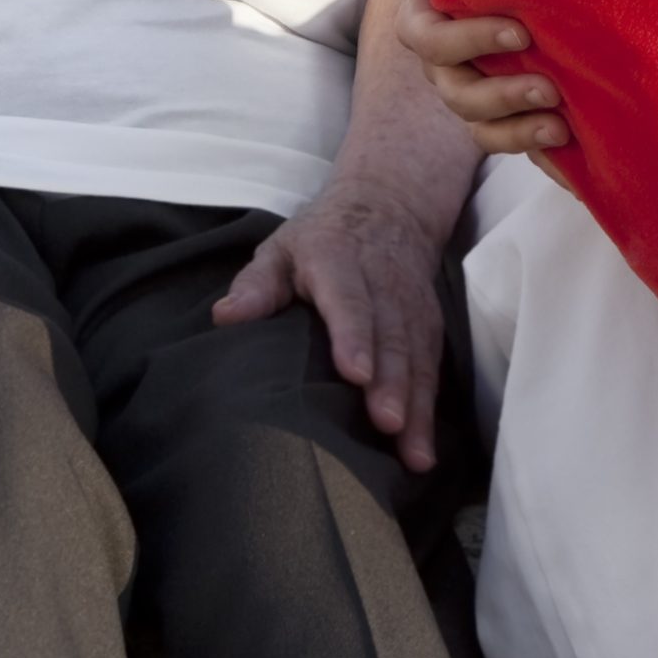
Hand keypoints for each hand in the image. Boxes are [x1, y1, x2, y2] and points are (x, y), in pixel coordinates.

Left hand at [210, 177, 457, 469]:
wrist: (390, 205)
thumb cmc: (322, 239)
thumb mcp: (281, 248)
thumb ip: (256, 285)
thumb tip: (226, 317)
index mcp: (338, 260)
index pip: (348, 299)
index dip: (353, 334)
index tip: (354, 372)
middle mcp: (382, 284)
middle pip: (391, 334)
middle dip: (392, 381)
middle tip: (386, 423)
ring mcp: (411, 306)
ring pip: (417, 356)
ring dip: (416, 404)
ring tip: (413, 452)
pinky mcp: (429, 325)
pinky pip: (432, 368)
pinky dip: (430, 410)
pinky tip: (423, 449)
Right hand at [371, 0, 562, 156]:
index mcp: (427, 15)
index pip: (428, 40)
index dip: (468, 41)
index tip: (520, 30)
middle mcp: (446, 62)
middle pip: (456, 92)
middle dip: (502, 94)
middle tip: (551, 85)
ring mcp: (476, 89)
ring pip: (480, 126)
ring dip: (518, 129)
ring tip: (560, 122)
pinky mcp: (507, 112)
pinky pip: (508, 141)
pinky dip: (532, 146)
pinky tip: (569, 140)